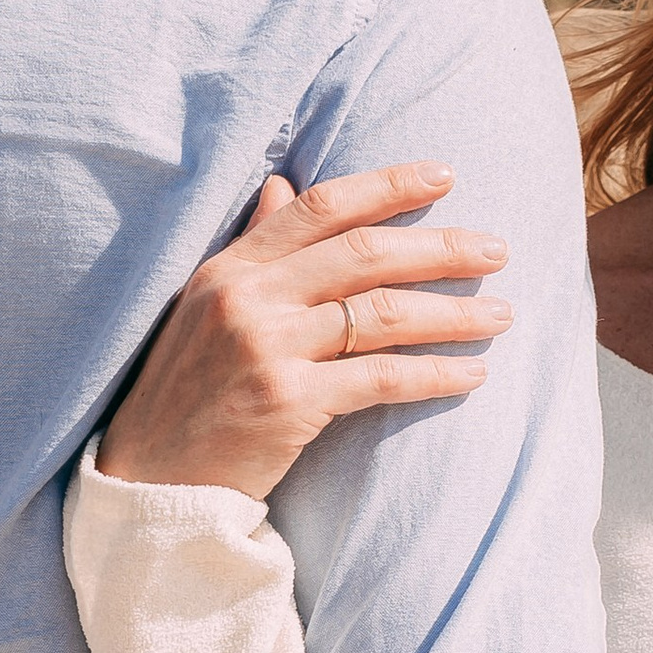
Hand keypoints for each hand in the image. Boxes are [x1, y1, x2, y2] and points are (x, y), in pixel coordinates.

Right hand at [99, 163, 510, 497]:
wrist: (150, 478)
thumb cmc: (187, 391)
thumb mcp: (206, 305)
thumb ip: (253, 246)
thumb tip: (285, 185)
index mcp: (230, 267)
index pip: (320, 207)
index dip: (388, 184)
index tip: (445, 174)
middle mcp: (249, 298)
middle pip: (365, 253)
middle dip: (441, 248)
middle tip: (498, 250)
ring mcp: (268, 349)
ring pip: (382, 313)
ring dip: (454, 313)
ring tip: (502, 316)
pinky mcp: (288, 403)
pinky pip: (382, 377)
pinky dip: (435, 374)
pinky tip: (472, 375)